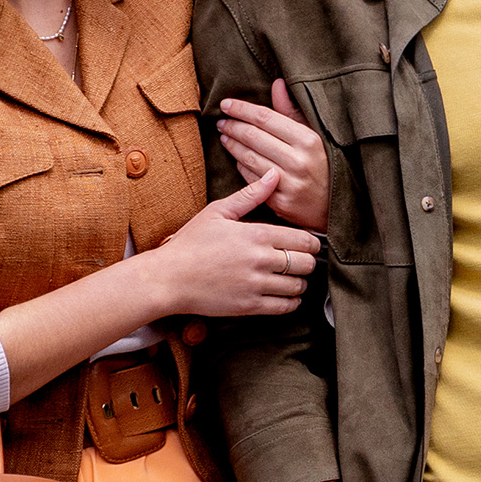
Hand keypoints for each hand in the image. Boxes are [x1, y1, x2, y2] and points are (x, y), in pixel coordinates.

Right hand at [154, 175, 324, 320]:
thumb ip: (250, 194)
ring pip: (299, 286)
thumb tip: (274, 174)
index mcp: (257, 234)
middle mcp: (260, 260)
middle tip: (301, 261)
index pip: (304, 239)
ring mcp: (255, 284)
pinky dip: (291, 301)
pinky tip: (285, 295)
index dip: (312, 242)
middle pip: (307, 263)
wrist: (168, 278)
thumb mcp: (218, 211)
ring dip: (300, 282)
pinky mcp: (249, 306)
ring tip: (292, 278)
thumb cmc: (191, 243)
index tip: (308, 244)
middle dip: (308, 262)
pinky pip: (285, 306)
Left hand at [220, 82, 329, 233]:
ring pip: (249, 158)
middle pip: (253, 137)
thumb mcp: (314, 135)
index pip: (266, 118)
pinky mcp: (280, 202)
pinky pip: (251, 179)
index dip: (242, 109)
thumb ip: (292, 110)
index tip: (226, 104)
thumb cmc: (324, 164)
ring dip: (232, 145)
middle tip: (222, 120)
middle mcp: (298, 161)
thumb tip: (277, 83)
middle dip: (233, 126)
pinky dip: (240, 166)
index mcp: (308, 140)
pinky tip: (237, 157)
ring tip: (225, 135)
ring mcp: (288, 183)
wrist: (335, 206)